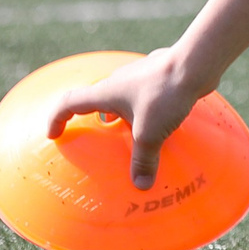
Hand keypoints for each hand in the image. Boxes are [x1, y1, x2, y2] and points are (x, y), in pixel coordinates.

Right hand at [40, 48, 205, 189]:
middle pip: (95, 101)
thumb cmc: (165, 94)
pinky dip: (142, 112)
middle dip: (92, 120)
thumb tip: (140, 186)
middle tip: (95, 138)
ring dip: (120, 116)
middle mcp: (118, 81)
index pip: (69, 102)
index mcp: (106, 92)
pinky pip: (143, 98)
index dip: (57, 118)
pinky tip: (160, 126)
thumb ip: (143, 160)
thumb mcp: (151, 133)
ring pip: (121, 99)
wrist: (195, 63)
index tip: (54, 135)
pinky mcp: (157, 77)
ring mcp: (138, 77)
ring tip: (128, 136)